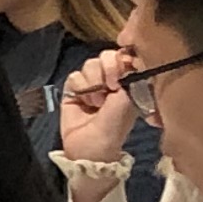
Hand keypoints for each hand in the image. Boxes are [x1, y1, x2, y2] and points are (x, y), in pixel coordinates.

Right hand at [56, 45, 137, 167]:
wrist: (90, 146)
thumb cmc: (113, 127)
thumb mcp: (127, 100)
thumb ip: (128, 76)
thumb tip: (123, 58)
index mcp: (128, 80)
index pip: (125, 55)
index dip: (121, 60)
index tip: (121, 75)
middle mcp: (110, 79)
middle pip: (106, 56)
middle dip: (107, 69)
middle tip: (109, 87)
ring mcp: (91, 83)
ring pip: (90, 64)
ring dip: (92, 82)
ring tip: (96, 101)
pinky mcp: (74, 89)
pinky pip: (74, 75)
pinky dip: (79, 87)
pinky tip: (83, 102)